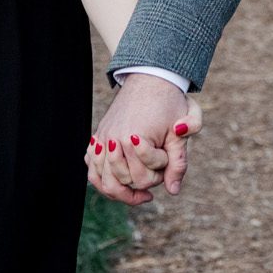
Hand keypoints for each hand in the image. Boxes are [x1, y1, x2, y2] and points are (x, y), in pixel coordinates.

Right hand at [88, 73, 196, 204]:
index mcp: (133, 138)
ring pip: (102, 181)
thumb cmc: (170, 105)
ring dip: (120, 190)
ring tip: (138, 193)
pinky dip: (102, 179)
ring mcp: (101, 139)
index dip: (160, 174)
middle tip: (157, 173)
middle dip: (142, 182)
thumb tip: (173, 191)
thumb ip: (179, 162)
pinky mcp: (97, 137)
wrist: (151, 79)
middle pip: (122, 182)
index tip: (167, 159)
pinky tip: (119, 180)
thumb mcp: (181, 133)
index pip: (144, 178)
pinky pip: (92, 169)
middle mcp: (112, 140)